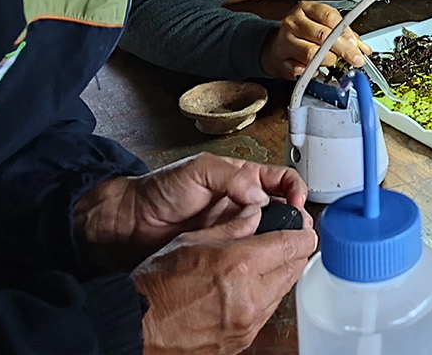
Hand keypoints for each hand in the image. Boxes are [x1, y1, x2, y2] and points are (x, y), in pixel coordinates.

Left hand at [76, 154, 306, 270]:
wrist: (134, 222)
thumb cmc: (161, 190)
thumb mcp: (197, 171)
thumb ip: (230, 178)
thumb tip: (260, 195)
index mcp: (242, 177)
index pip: (282, 180)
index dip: (295, 190)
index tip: (297, 204)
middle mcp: (244, 202)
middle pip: (283, 209)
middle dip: (294, 219)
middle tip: (295, 232)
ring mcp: (236, 227)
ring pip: (270, 234)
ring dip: (280, 240)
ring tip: (283, 248)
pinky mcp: (226, 249)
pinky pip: (251, 253)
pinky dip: (261, 257)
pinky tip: (262, 262)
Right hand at [136, 211, 317, 354]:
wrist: (140, 325)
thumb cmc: (157, 285)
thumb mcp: (191, 241)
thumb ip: (231, 228)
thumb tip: (255, 214)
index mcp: (239, 265)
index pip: (294, 245)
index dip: (303, 232)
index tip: (301, 228)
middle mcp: (250, 297)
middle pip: (296, 268)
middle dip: (293, 252)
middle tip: (282, 242)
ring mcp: (249, 322)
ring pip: (283, 291)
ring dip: (278, 276)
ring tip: (258, 265)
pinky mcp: (244, 339)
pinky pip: (267, 312)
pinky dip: (263, 297)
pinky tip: (244, 288)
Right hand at [260, 1, 369, 80]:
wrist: (276, 48)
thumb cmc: (303, 35)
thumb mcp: (323, 26)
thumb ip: (344, 35)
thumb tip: (362, 48)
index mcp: (305, 9)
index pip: (329, 17)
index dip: (345, 32)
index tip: (356, 44)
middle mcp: (293, 23)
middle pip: (323, 35)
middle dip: (343, 49)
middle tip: (354, 59)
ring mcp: (284, 41)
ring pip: (311, 53)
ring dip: (328, 61)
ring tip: (332, 62)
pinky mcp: (281, 60)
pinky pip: (302, 69)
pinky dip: (313, 72)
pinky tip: (316, 69)